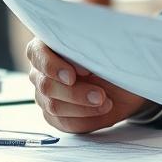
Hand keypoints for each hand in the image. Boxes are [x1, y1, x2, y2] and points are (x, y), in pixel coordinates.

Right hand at [26, 39, 150, 133]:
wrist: (124, 80)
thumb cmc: (111, 57)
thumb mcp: (106, 44)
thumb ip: (92, 40)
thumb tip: (92, 39)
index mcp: (47, 45)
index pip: (37, 53)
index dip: (55, 65)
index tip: (82, 71)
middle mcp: (41, 71)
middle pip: (46, 85)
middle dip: (75, 92)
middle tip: (99, 94)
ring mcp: (45, 94)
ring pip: (54, 106)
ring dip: (83, 107)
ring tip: (105, 102)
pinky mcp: (55, 115)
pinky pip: (64, 122)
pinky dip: (85, 119)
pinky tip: (101, 110)